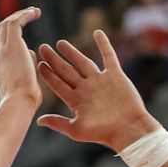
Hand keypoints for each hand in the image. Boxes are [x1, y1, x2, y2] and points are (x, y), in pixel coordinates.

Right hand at [0, 6, 41, 109]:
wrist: (18, 103)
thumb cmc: (24, 100)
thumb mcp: (24, 80)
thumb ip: (26, 65)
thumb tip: (31, 54)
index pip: (0, 41)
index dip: (11, 31)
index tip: (24, 26)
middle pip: (0, 29)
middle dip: (14, 19)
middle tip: (29, 14)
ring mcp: (3, 50)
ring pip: (7, 23)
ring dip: (21, 15)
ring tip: (34, 11)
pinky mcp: (12, 45)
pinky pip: (16, 23)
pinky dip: (25, 15)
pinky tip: (36, 13)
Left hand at [36, 31, 158, 150]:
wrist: (129, 129)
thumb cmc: (103, 133)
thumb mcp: (76, 129)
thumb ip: (58, 123)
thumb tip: (38, 120)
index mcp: (75, 100)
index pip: (58, 83)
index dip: (48, 74)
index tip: (38, 64)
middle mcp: (86, 88)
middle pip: (66, 70)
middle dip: (54, 60)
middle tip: (43, 47)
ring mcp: (100, 81)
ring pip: (83, 62)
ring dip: (72, 52)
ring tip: (60, 43)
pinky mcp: (115, 75)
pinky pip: (108, 56)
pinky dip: (104, 44)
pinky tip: (97, 33)